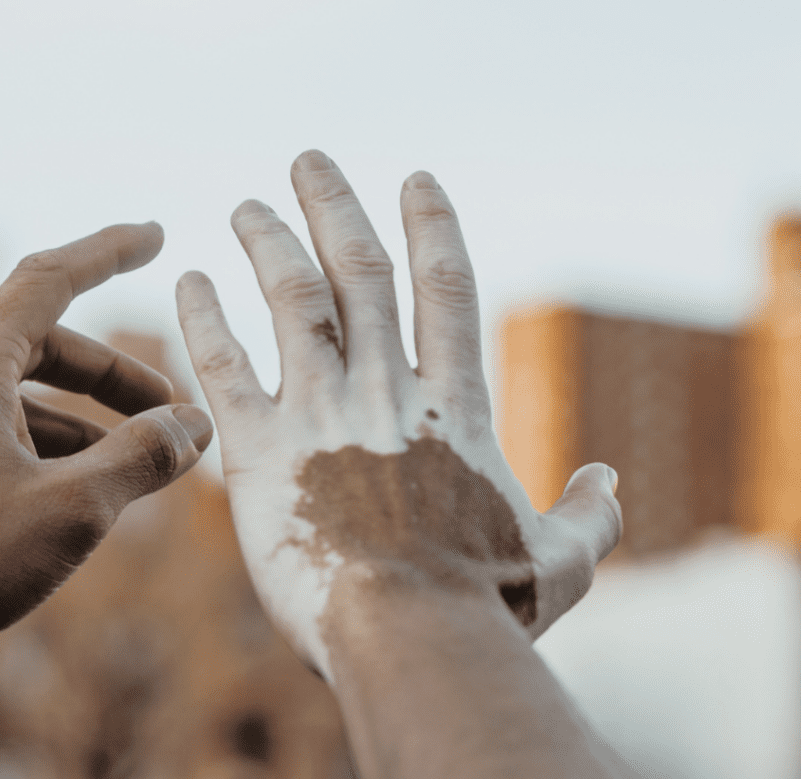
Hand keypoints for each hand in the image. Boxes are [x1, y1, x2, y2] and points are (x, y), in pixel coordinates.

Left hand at [0, 224, 212, 715]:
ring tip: (130, 467)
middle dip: (114, 376)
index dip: (110, 251)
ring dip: (82, 424)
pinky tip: (65, 500)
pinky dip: (40, 452)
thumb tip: (196, 425)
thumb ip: (141, 458)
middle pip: (46, 347)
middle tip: (168, 412)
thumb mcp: (68, 507)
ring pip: (18, 400)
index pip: (52, 277)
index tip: (156, 236)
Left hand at [177, 151, 621, 679]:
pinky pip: (224, 367)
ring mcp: (319, 411)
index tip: (416, 178)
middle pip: (357, 269)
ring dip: (268, 242)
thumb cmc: (486, 605)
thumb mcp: (560, 561)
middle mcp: (385, 387)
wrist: (409, 640)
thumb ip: (590, 514)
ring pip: (291, 299)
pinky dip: (203, 319)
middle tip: (308, 159)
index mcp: (456, 402)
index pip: (445, 286)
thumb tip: (612, 481)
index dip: (431, 225)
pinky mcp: (258, 451)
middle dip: (334, 206)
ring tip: (247, 206)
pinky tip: (188, 280)